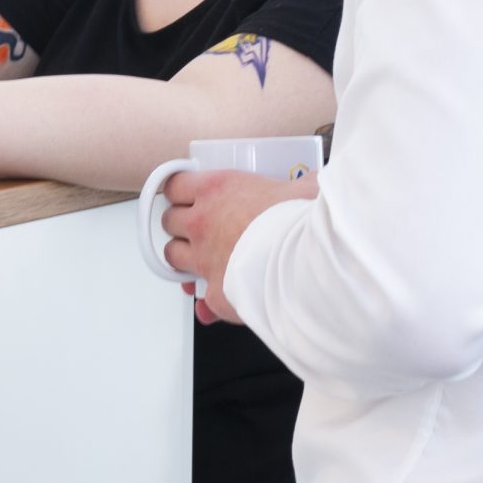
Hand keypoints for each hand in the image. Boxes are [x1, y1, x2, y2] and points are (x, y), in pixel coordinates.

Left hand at [162, 169, 315, 324]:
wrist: (305, 263)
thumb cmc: (301, 222)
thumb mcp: (304, 189)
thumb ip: (301, 184)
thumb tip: (312, 183)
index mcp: (217, 190)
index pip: (175, 185)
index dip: (180, 191)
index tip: (186, 194)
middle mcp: (203, 223)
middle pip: (169, 221)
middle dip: (181, 225)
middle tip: (199, 227)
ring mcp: (204, 259)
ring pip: (173, 257)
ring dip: (184, 258)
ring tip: (202, 260)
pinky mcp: (215, 292)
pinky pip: (201, 298)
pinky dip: (208, 300)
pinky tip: (221, 298)